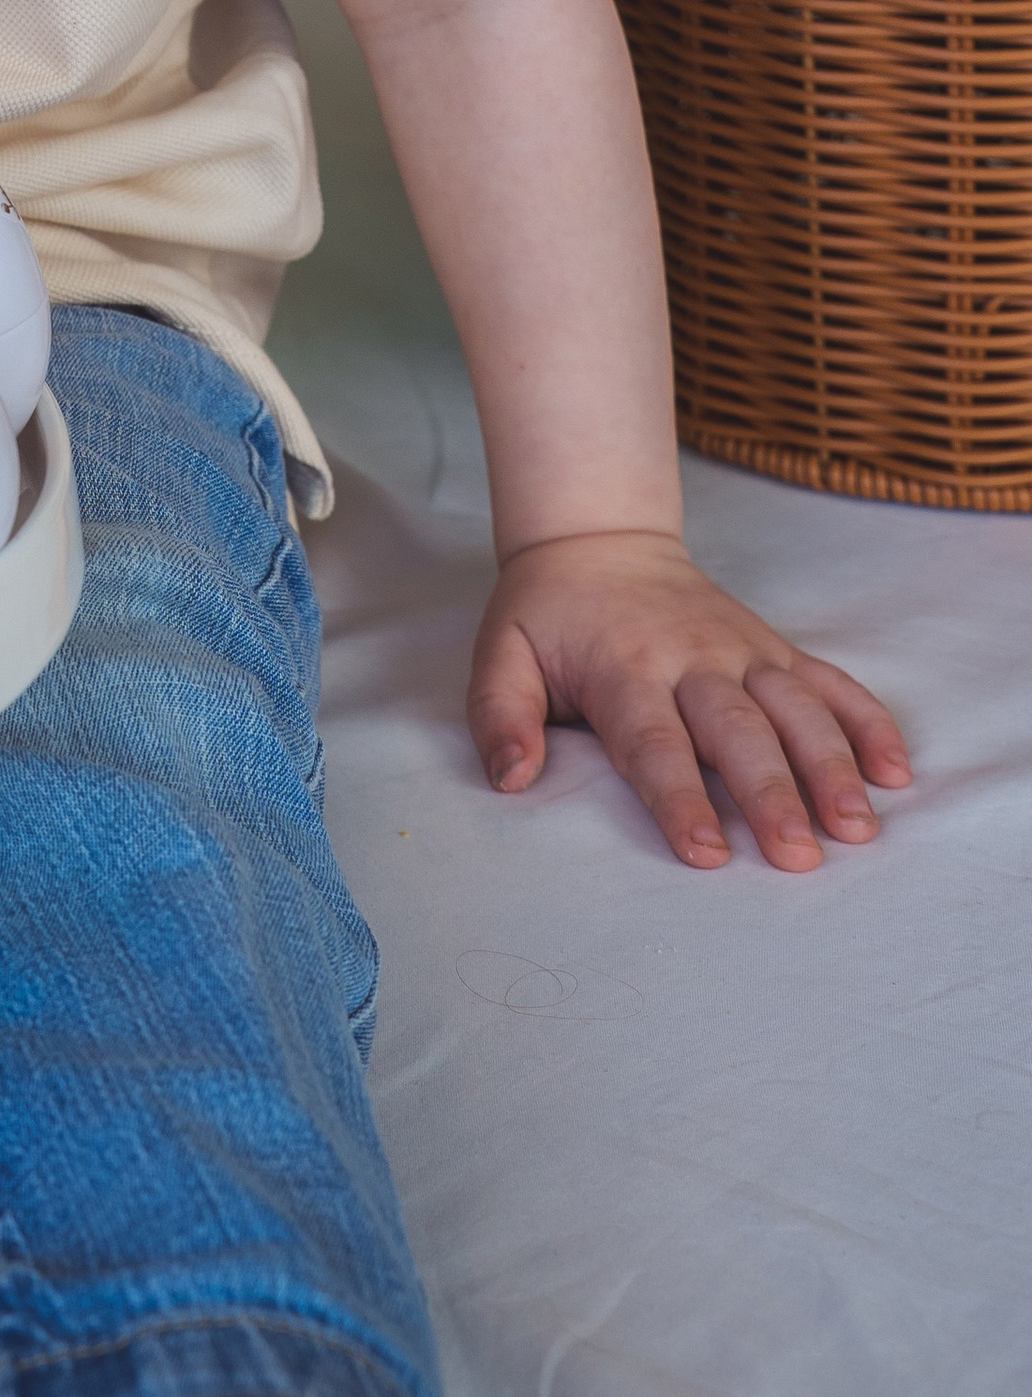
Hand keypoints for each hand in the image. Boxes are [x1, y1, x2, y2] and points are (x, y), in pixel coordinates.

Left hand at [468, 528, 911, 870]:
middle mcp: (692, 658)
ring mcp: (743, 649)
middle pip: (738, 732)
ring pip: (796, 708)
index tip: (708, 854)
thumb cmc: (548, 614)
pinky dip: (868, 722)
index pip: (654, 741)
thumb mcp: (500, 652)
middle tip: (798, 857)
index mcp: (624, 667)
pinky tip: (896, 771)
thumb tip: (511, 778)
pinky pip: (831, 681)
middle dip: (771, 795)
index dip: (680, 798)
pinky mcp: (775, 646)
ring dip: (832, 766)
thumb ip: (501, 715)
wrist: (600, 539)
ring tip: (858, 826)